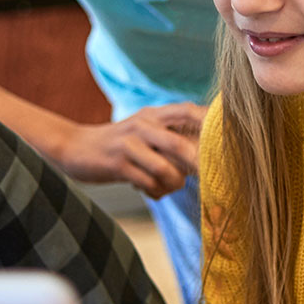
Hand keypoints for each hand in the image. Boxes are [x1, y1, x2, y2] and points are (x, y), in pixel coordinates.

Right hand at [59, 102, 206, 198]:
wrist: (75, 147)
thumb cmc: (120, 144)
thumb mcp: (145, 131)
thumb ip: (173, 137)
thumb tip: (210, 153)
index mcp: (154, 114)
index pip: (189, 111)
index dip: (211, 124)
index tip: (228, 141)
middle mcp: (143, 125)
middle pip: (179, 145)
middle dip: (196, 165)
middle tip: (206, 177)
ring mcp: (129, 144)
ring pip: (165, 170)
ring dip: (173, 185)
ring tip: (169, 187)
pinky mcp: (117, 164)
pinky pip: (147, 184)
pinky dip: (156, 192)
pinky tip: (153, 192)